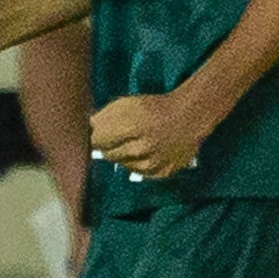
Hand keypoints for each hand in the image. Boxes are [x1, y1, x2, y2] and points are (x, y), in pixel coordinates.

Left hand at [89, 91, 212, 179]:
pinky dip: (138, 165)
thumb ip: (104, 115)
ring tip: (133, 143)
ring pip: (123, 165)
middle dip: (109, 146)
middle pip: (108, 155)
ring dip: (123, 156)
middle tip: (119, 137)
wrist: (191, 116)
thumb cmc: (156, 107)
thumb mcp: (128, 103)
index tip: (101, 132)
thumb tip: (88, 128)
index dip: (96, 135)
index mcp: (132, 126)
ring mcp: (154, 163)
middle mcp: (143, 148)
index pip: (98, 140)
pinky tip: (144, 153)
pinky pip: (140, 174)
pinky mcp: (164, 172)